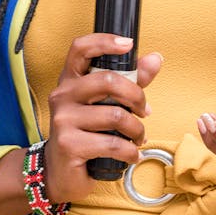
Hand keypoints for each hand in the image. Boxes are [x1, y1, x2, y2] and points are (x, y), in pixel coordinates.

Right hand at [44, 33, 162, 204]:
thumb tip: (156, 59)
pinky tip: (131, 154)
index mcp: (70, 79)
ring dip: (136, 130)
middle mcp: (63, 94)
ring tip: (137, 137)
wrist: (60, 172)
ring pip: (116, 115)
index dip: (104, 41)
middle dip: (136, 96)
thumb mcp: (106, 103)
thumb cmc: (86, 133)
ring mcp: (63, 119)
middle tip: (143, 111)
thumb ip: (131, 80)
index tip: (128, 44)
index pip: (80, 48)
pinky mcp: (70, 144)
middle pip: (108, 80)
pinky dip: (130, 151)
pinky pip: (112, 143)